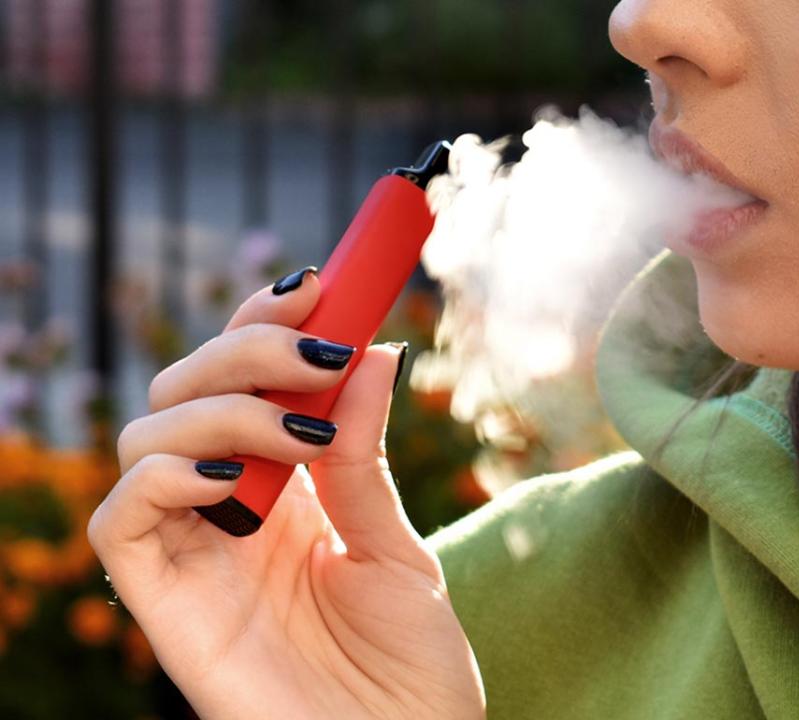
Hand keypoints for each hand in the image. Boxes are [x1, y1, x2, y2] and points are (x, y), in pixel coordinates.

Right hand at [88, 269, 485, 719]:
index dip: (268, 323)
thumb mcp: (394, 543)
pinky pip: (122, 519)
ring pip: (146, 433)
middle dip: (250, 348)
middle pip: (187, 387)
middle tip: (321, 346)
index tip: (323, 282)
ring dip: (223, 403)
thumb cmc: (410, 668)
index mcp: (285, 488)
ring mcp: (193, 552)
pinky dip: (166, 473)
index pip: (247, 378)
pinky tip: (237, 475)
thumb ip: (364, 454)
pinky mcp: (164, 603)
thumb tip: (372, 348)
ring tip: (303, 429)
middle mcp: (229, 509)